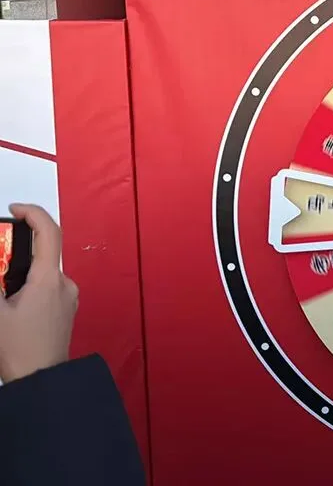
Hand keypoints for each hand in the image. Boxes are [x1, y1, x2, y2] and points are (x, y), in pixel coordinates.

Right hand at [0, 204, 78, 382]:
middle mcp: (65, 284)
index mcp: (49, 280)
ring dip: (19, 275)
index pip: (49, 232)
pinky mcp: (66, 310)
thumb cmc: (18, 350)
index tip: (15, 209)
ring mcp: (68, 298)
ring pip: (42, 274)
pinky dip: (27, 288)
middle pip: (41, 254)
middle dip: (14, 254)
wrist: (42, 381)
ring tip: (1, 297)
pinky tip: (11, 307)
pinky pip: (46, 289)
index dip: (33, 213)